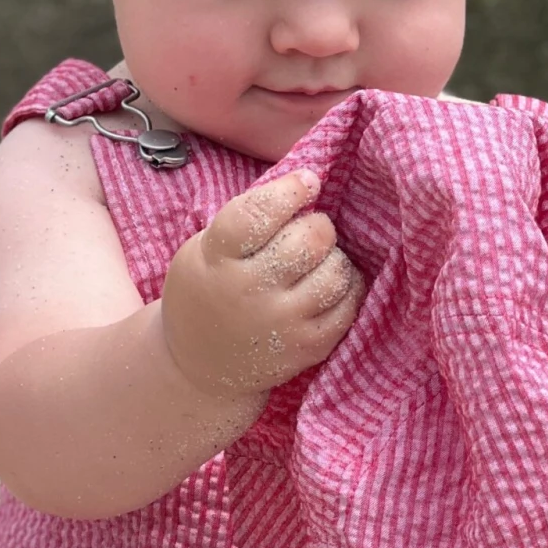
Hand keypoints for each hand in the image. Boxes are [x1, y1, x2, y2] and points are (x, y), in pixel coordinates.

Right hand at [162, 170, 365, 397]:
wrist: (198, 366)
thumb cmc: (205, 293)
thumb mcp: (201, 250)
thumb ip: (243, 222)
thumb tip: (303, 184)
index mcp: (217, 259)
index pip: (257, 214)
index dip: (290, 191)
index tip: (308, 181)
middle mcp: (250, 292)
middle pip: (308, 240)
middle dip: (316, 225)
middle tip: (308, 230)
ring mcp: (282, 322)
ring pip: (335, 272)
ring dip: (333, 257)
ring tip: (318, 260)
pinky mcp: (308, 347)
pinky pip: (348, 305)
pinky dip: (346, 286)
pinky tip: (328, 282)